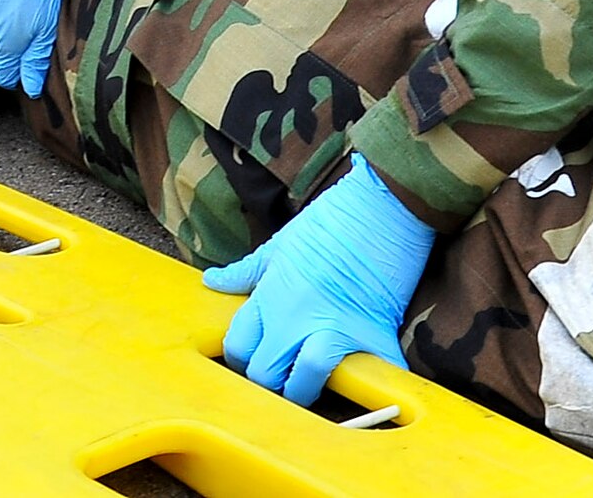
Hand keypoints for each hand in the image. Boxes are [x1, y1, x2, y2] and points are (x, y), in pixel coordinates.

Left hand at [205, 154, 434, 405]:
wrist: (379, 204)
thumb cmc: (331, 218)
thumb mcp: (279, 243)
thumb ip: (246, 270)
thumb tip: (213, 280)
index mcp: (269, 294)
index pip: (238, 346)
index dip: (245, 358)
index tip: (260, 356)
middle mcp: (294, 317)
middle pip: (264, 373)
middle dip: (272, 380)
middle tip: (286, 373)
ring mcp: (333, 328)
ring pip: (304, 384)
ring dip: (309, 389)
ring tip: (317, 383)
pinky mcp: (373, 333)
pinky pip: (373, 376)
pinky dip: (379, 385)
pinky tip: (376, 381)